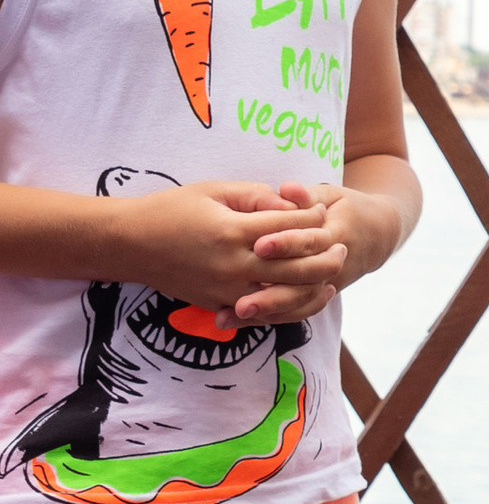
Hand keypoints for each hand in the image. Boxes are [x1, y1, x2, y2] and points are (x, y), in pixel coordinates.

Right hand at [108, 178, 332, 323]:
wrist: (130, 245)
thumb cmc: (171, 210)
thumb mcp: (213, 190)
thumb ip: (255, 196)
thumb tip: (292, 203)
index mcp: (232, 230)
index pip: (288, 227)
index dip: (312, 218)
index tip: (325, 209)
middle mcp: (232, 265)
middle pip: (295, 266)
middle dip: (325, 255)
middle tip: (342, 245)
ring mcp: (226, 290)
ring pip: (285, 296)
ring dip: (315, 285)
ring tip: (334, 272)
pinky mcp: (220, 306)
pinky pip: (265, 312)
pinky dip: (292, 307)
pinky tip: (310, 297)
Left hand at [233, 181, 410, 327]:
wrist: (376, 235)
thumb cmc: (345, 208)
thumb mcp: (329, 195)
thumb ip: (305, 196)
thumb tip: (286, 189)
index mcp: (336, 233)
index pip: (309, 241)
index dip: (286, 244)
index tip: (259, 246)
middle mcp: (333, 264)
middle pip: (303, 283)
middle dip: (272, 294)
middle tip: (241, 302)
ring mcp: (328, 283)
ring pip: (299, 302)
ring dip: (266, 311)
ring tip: (233, 314)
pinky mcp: (318, 294)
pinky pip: (295, 311)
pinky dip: (268, 317)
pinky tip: (239, 321)